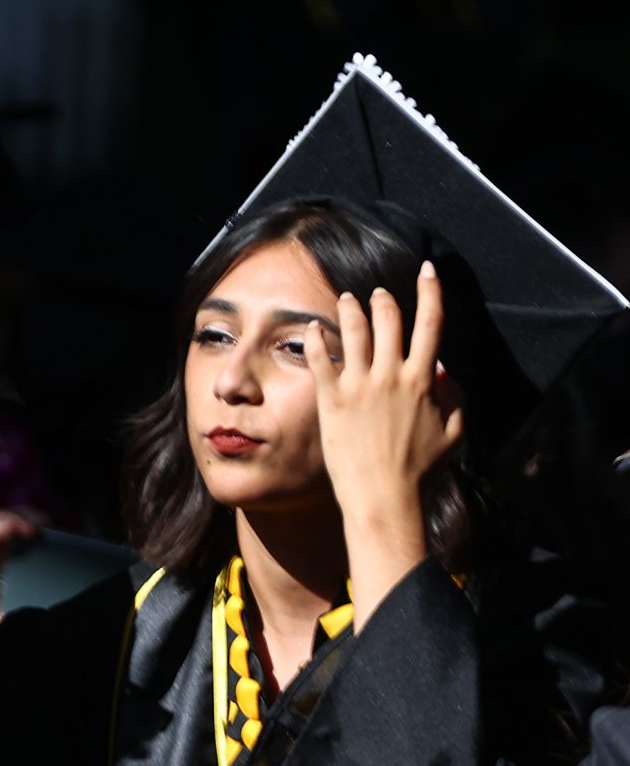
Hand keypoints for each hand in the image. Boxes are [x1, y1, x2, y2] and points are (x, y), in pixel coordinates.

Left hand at [309, 263, 462, 611]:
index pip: (431, 324)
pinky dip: (316, 338)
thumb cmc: (420, 468)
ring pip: (354, 331)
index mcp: (424, 380)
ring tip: (346, 299)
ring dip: (350, 310)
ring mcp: (360, 385)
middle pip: (389, 320)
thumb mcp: (453, 432)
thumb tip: (444, 368)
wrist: (383, 494)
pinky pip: (321, 358)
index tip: (427, 271)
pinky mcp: (332, 398)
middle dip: (384, 300)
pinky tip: (312, 328)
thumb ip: (454, 397)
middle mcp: (392, 375)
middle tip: (377, 293)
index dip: (430, 292)